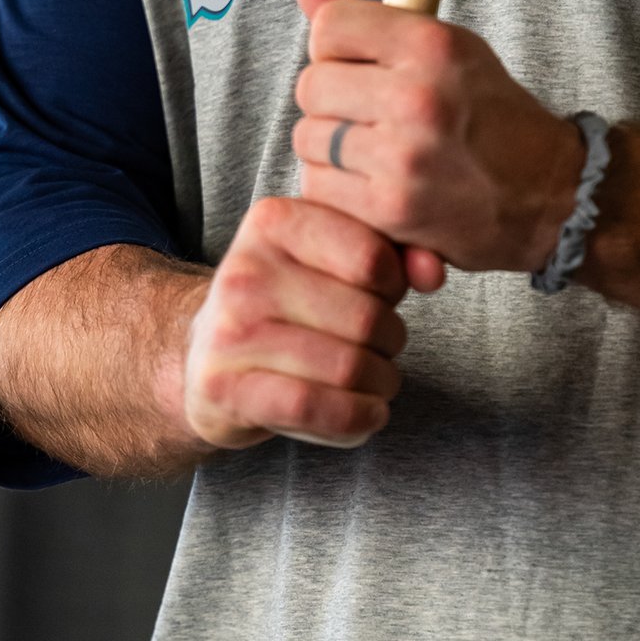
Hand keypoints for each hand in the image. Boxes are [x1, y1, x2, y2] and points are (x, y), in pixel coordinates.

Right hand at [182, 195, 439, 451]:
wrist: (204, 356)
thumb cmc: (287, 302)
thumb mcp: (332, 260)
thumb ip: (393, 253)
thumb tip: (434, 272)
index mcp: (273, 220)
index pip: (372, 256)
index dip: (396, 286)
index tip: (385, 297)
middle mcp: (244, 268)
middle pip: (365, 318)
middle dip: (392, 343)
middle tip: (385, 349)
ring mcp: (229, 330)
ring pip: (346, 368)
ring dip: (381, 386)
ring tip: (378, 382)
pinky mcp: (224, 387)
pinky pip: (313, 408)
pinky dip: (356, 420)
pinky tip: (367, 414)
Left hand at [291, 0, 584, 273]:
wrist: (550, 193)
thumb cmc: (493, 114)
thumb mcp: (447, 48)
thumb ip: (370, 21)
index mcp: (432, 44)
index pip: (329, 27)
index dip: (333, 47)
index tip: (355, 64)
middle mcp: (417, 95)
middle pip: (311, 85)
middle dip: (330, 101)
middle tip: (367, 114)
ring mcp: (403, 155)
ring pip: (308, 138)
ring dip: (330, 148)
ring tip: (372, 151)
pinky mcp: (392, 208)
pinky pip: (319, 187)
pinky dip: (336, 190)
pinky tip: (371, 185)